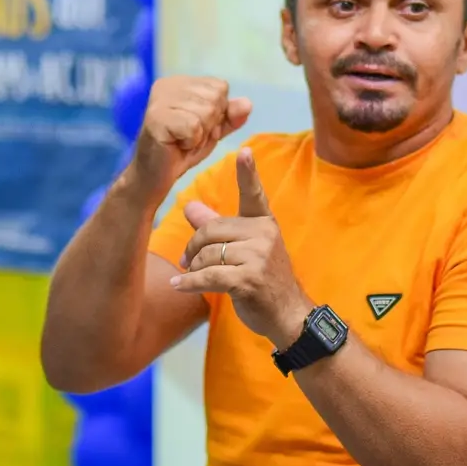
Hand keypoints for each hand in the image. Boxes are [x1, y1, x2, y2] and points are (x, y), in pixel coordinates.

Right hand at [128, 76, 251, 203]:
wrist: (156, 175)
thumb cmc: (182, 150)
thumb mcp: (212, 130)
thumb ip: (230, 116)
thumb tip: (247, 104)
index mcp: (181, 82)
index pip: (220, 87)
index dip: (218, 113)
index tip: (198, 128)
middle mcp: (168, 85)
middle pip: (215, 98)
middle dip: (210, 124)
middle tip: (189, 137)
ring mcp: (159, 100)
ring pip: (206, 112)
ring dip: (200, 135)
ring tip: (182, 141)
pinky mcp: (156, 118)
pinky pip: (194, 126)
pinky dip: (191, 142)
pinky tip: (176, 144)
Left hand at [170, 148, 311, 345]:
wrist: (288, 314)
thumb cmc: (263, 278)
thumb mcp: (243, 249)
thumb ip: (215, 225)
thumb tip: (188, 205)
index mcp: (263, 223)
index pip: (254, 194)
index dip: (248, 173)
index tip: (244, 151)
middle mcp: (263, 235)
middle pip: (211, 230)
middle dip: (193, 247)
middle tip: (185, 260)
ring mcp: (258, 257)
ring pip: (208, 255)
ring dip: (194, 269)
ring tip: (192, 276)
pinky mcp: (248, 279)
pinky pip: (208, 276)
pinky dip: (189, 283)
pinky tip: (178, 285)